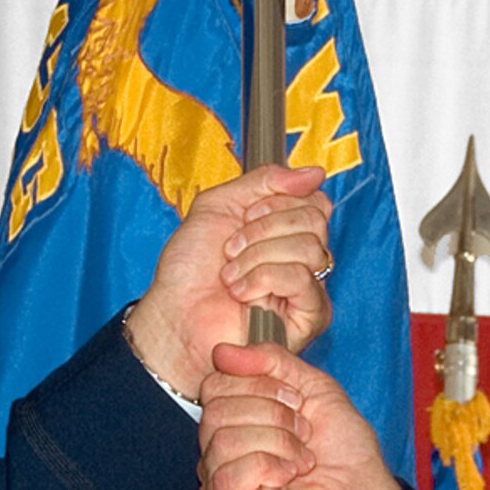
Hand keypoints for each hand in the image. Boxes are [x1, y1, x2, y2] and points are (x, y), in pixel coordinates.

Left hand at [125, 165, 332, 400]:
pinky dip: (264, 279)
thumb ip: (265, 181)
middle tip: (231, 248)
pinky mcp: (308, 316)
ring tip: (231, 275)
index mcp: (284, 230)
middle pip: (315, 219)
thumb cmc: (189, 271)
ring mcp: (307, 286)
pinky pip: (302, 278)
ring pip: (309, 247)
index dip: (279, 200)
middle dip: (263, 228)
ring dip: (257, 256)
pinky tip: (242, 292)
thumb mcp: (219, 205)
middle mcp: (300, 256)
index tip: (245, 215)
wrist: (174, 315)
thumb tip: (314, 173)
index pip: (313, 200)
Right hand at [198, 343, 400, 489]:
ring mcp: (217, 485)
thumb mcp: (312, 388)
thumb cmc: (344, 453)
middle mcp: (219, 450)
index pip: (215, 385)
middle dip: (272, 415)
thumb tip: (222, 352)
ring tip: (301, 460)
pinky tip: (287, 479)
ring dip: (276, 443)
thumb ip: (271, 361)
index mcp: (235, 420)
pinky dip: (264, 470)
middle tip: (304, 434)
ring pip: (222, 441)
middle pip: (215, 410)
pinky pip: (224, 477)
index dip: (259, 384)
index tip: (297, 401)